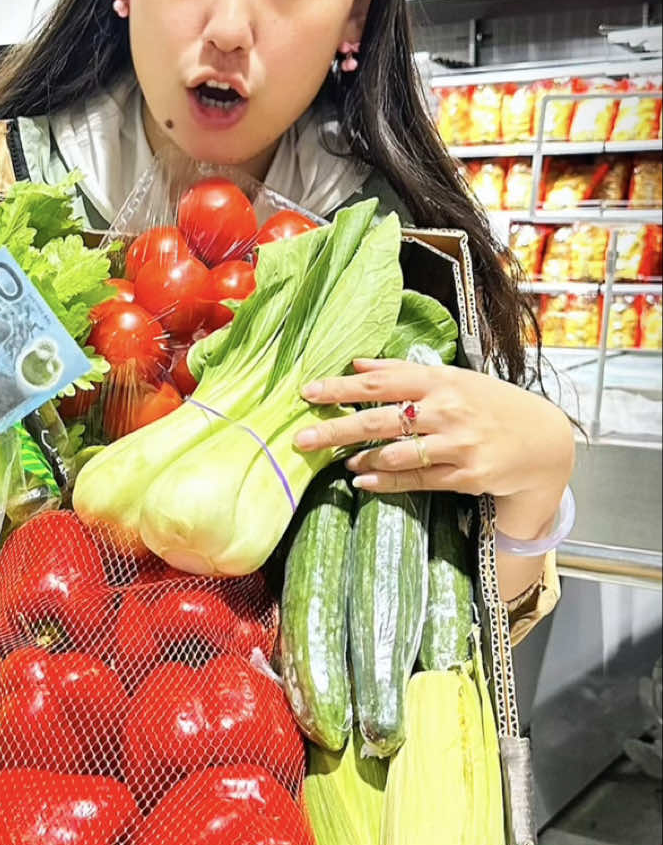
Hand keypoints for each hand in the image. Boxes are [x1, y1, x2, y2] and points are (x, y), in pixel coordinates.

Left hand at [295, 358, 574, 504]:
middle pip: (380, 419)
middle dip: (336, 428)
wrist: (541, 440)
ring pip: (396, 453)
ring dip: (361, 457)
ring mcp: (457, 444)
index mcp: (440, 380)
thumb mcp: (451, 379)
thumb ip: (402, 372)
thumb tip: (357, 364)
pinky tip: (362, 480)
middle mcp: (447, 410)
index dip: (341, 388)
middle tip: (302, 438)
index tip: (307, 392)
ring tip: (340, 460)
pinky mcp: (466, 475)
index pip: (381, 383)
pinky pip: (417, 479)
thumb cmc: (488, 404)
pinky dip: (386, 480)